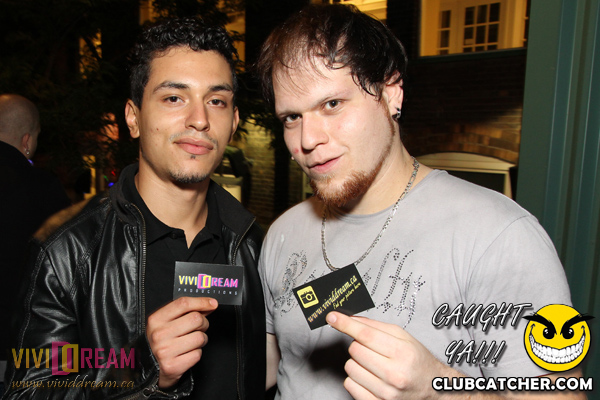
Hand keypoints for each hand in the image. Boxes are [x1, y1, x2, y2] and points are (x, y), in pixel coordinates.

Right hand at [147, 297, 217, 388]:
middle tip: (198, 328)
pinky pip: (197, 354)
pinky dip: (196, 353)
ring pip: (200, 337)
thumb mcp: (166, 323)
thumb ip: (186, 311)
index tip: (212, 303)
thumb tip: (209, 304)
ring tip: (191, 342)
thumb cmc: (161, 342)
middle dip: (203, 323)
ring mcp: (164, 351)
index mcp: (156, 320)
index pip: (183, 304)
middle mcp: (159, 334)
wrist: (149, 368)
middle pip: (196, 319)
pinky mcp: (172, 366)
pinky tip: (187, 353)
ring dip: (201, 340)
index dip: (201, 302)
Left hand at [326, 311, 455, 399]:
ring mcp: (384, 393)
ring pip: (350, 367)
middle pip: (355, 350)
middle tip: (372, 349)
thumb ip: (376, 327)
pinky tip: (369, 377)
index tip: (332, 317)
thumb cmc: (418, 362)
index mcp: (402, 353)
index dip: (346, 324)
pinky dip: (355, 378)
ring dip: (357, 363)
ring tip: (373, 365)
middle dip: (359, 345)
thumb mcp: (404, 338)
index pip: (365, 335)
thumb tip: (351, 319)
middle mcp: (393, 374)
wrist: (433, 390)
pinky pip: (349, 385)